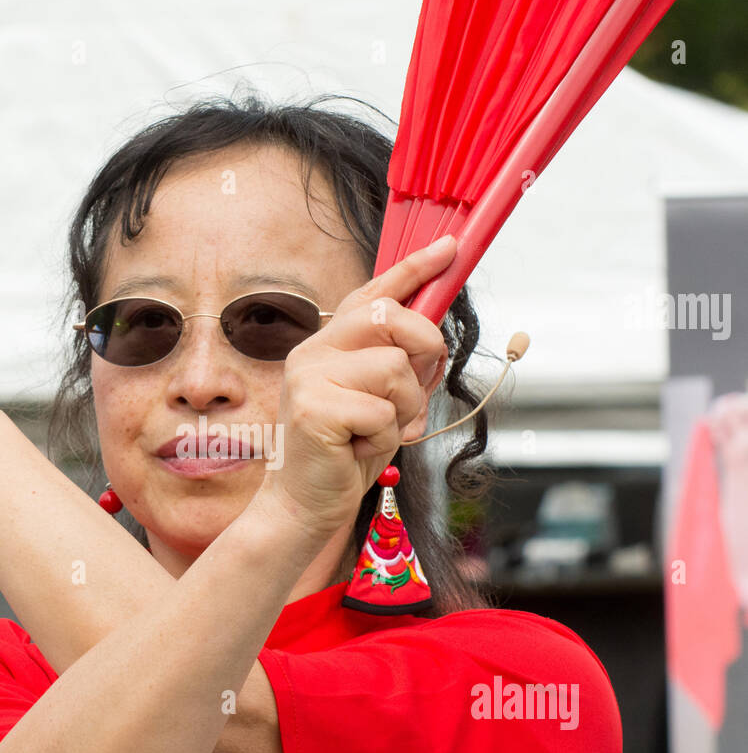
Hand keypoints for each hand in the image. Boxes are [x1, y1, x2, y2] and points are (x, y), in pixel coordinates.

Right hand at [251, 236, 454, 543]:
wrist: (303, 504)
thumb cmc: (343, 453)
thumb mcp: (377, 399)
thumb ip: (395, 363)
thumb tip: (434, 332)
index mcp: (326, 344)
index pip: (373, 293)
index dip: (414, 269)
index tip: (450, 248)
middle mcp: (312, 352)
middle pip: (391, 317)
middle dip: (425, 348)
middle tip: (421, 384)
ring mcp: (310, 379)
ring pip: (395, 369)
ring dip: (403, 409)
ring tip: (375, 431)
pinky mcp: (315, 410)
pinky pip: (384, 412)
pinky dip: (386, 438)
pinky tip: (359, 449)